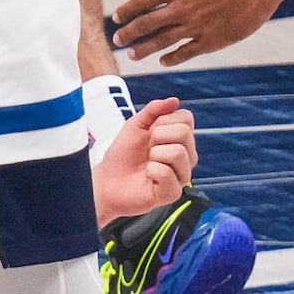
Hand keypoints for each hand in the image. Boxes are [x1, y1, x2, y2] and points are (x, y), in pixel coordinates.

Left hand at [94, 97, 195, 219]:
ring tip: (147, 162)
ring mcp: (181, 176)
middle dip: (157, 135)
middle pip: (184, 133)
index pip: (186, 118)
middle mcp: (186, 157)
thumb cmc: (123, 155)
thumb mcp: (136, 125)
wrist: (106, 181)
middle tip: (147, 148)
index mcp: (181, 140)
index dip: (162, 120)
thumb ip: (154, 110)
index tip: (149, 132)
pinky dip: (151, 170)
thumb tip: (175, 100)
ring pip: (179, 152)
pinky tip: (147, 175)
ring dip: (155, 154)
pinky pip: (167, 173)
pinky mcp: (172, 193)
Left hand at [111, 0, 283, 64]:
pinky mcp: (212, 40)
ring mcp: (196, 26)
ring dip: (145, 49)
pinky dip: (173, 58)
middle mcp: (182, 8)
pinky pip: (186, 52)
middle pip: (147, 24)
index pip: (143, 1)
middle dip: (129, 34)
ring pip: (162, 42)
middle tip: (117, 40)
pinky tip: (164, 61)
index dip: (127, 11)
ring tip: (132, 55)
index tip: (116, 18)